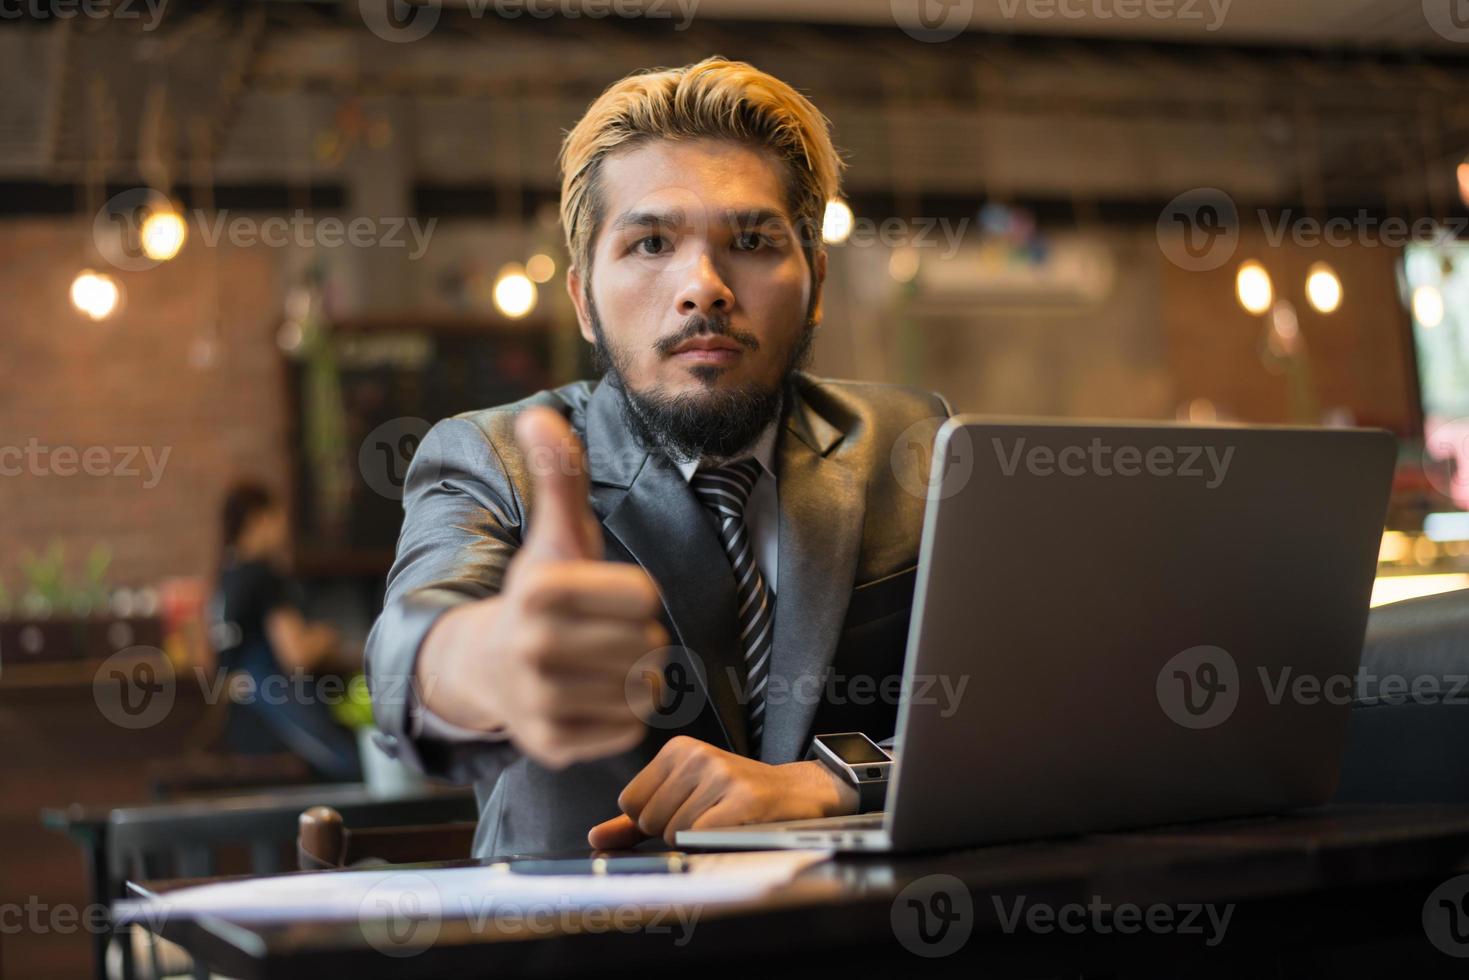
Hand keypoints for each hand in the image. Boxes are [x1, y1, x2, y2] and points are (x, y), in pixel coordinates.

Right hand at [416, 407, 669, 767]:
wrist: (481, 665)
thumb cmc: (536, 592)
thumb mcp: (553, 534)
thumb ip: (560, 475)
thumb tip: (540, 415)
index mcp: (539, 590)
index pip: (644, 596)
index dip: (631, 593)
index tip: (599, 595)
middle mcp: (534, 648)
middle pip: (649, 643)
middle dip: (635, 636)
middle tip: (599, 633)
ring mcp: (540, 702)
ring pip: (644, 690)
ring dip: (634, 676)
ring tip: (598, 663)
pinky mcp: (551, 745)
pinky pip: (629, 730)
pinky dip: (621, 716)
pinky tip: (590, 697)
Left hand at [587, 735, 858, 847]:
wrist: (797, 794)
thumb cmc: (734, 799)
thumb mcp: (683, 798)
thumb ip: (635, 821)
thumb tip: (596, 838)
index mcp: (677, 749)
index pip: (629, 804)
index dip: (653, 820)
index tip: (687, 809)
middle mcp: (695, 755)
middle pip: (650, 820)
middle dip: (674, 831)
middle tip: (710, 816)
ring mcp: (720, 774)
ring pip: (674, 833)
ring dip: (697, 840)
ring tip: (724, 820)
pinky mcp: (742, 800)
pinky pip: (700, 837)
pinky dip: (713, 843)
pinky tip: (734, 828)